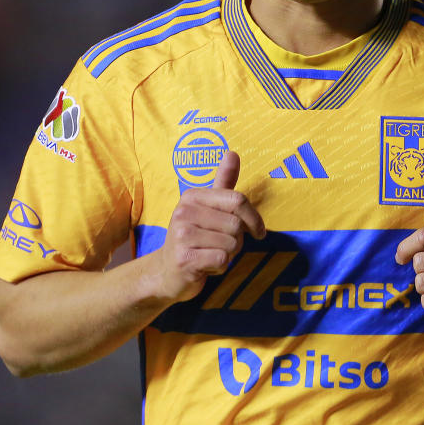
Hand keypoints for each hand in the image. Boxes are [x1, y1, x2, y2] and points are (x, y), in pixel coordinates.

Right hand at [155, 151, 264, 302]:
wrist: (166, 271)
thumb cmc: (194, 237)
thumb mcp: (208, 207)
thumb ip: (223, 182)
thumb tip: (232, 153)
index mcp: (192, 196)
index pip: (238, 200)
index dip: (254, 218)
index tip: (258, 231)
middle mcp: (184, 212)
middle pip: (236, 224)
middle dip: (237, 240)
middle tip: (221, 245)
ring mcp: (182, 235)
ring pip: (231, 244)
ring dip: (228, 255)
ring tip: (210, 254)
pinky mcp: (184, 259)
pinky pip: (222, 260)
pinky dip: (220, 267)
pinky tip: (206, 266)